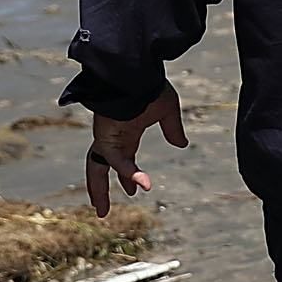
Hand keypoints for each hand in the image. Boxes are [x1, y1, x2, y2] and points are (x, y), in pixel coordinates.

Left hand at [84, 84, 187, 217]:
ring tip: (102, 212)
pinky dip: (128, 172)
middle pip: (101, 167)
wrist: (136, 70)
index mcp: (125, 131)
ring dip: (100, 189)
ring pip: (98, 168)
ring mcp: (107, 136)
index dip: (128, 175)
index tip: (134, 191)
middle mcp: (113, 136)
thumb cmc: (150, 86)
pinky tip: (141, 184)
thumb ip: (173, 129)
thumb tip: (182, 144)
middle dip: (101, 188)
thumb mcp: (167, 110)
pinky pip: (117, 159)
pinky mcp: (106, 136)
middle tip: (101, 211)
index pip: (123, 158)